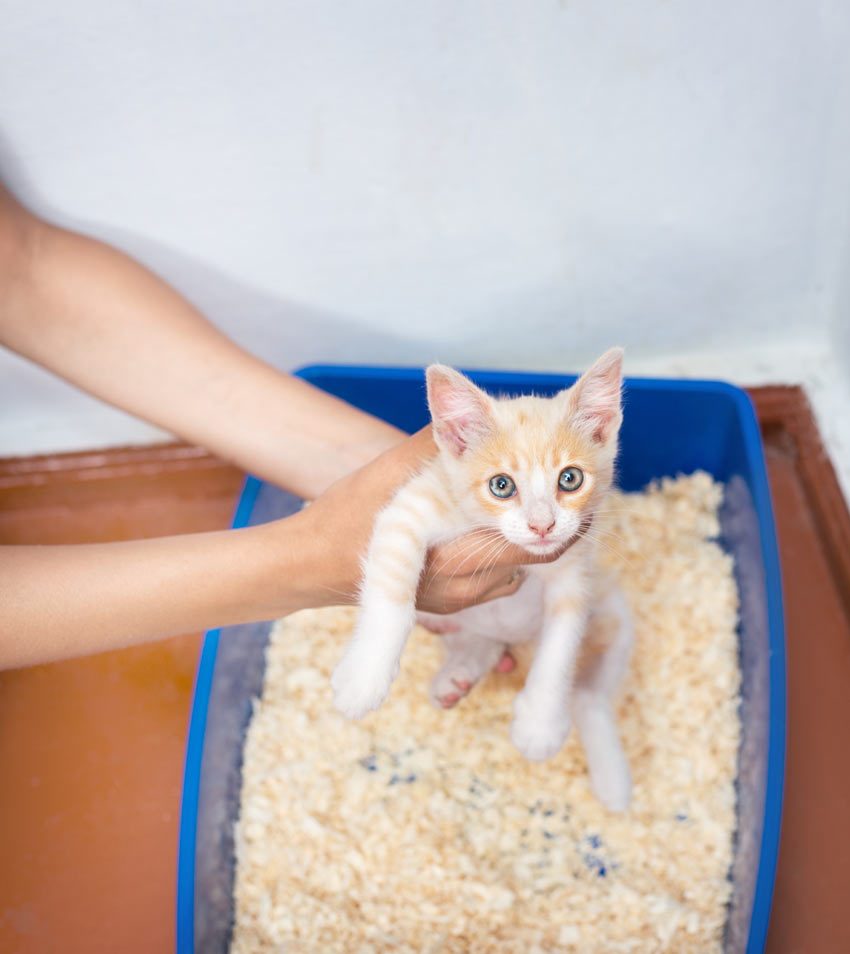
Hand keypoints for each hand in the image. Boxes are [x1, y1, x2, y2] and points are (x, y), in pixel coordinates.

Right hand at [288, 426, 566, 613]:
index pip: (533, 541)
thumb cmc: (345, 516)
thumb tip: (474, 410)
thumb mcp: (392, 472)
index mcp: (456, 559)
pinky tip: (483, 521)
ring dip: (520, 532)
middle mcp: (464, 589)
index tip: (573, 470)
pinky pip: (493, 575)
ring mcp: (457, 601)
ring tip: (520, 494)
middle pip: (532, 556)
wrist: (310, 566)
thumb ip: (438, 444)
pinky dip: (498, 548)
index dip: (556, 507)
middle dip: (546, 516)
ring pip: (515, 566)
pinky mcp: (450, 603)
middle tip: (562, 474)